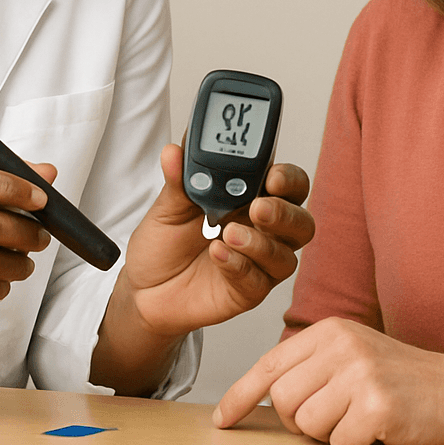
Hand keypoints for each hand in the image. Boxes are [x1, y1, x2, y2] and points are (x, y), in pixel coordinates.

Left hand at [118, 144, 313, 337]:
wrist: (143, 285)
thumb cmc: (164, 241)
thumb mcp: (168, 206)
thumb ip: (178, 179)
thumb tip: (173, 152)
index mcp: (251, 198)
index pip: (288, 184)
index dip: (289, 179)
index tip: (273, 176)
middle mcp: (262, 231)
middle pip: (300, 222)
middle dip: (285, 214)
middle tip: (258, 208)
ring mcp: (257, 264)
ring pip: (286, 257)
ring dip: (261, 244)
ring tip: (229, 234)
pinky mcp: (246, 292)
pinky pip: (258, 283)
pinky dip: (240, 266)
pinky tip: (218, 254)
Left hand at [214, 318, 443, 444]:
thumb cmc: (398, 381)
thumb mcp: (350, 358)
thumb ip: (312, 367)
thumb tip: (266, 397)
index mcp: (329, 330)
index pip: (270, 363)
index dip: (240, 393)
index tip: (223, 419)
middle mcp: (340, 345)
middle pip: (283, 399)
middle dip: (298, 421)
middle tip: (331, 419)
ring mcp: (359, 373)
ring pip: (307, 424)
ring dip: (329, 434)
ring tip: (357, 418)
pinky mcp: (377, 405)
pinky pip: (338, 443)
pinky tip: (376, 428)